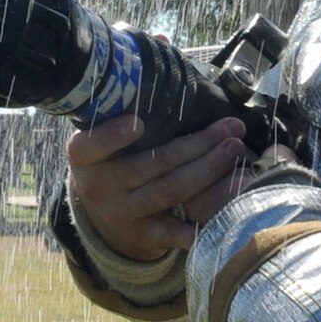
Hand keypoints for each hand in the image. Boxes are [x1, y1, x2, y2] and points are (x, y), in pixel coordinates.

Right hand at [65, 116, 248, 261]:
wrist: (107, 218)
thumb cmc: (115, 163)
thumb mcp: (104, 143)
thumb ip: (121, 119)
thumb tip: (165, 85)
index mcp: (85, 157)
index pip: (91, 146)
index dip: (113, 136)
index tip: (138, 123)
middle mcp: (99, 187)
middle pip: (153, 163)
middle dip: (198, 144)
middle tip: (230, 128)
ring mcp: (121, 214)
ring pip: (171, 190)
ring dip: (208, 170)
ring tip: (235, 150)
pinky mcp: (144, 236)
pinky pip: (178, 230)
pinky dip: (203, 221)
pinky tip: (228, 208)